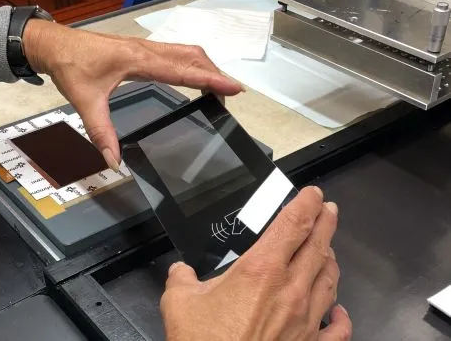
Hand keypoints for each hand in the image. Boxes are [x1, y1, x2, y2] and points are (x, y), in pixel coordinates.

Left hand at [22, 20, 242, 169]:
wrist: (55, 44)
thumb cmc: (71, 66)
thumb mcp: (86, 102)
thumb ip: (101, 133)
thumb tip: (114, 161)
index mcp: (139, 62)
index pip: (183, 71)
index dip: (211, 79)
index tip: (233, 87)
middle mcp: (148, 51)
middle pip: (193, 58)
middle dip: (215, 74)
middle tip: (229, 96)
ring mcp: (146, 48)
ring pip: (187, 52)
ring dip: (205, 67)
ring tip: (217, 88)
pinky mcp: (142, 50)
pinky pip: (176, 53)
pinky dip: (193, 64)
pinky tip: (193, 76)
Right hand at [161, 186, 351, 340]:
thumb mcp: (179, 303)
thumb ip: (180, 278)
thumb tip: (180, 271)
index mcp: (262, 270)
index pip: (293, 224)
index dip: (307, 204)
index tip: (314, 194)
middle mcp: (291, 290)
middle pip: (318, 245)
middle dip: (326, 222)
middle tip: (329, 211)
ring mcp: (306, 320)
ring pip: (330, 280)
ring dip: (330, 260)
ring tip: (328, 250)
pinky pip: (337, 329)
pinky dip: (341, 316)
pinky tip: (340, 310)